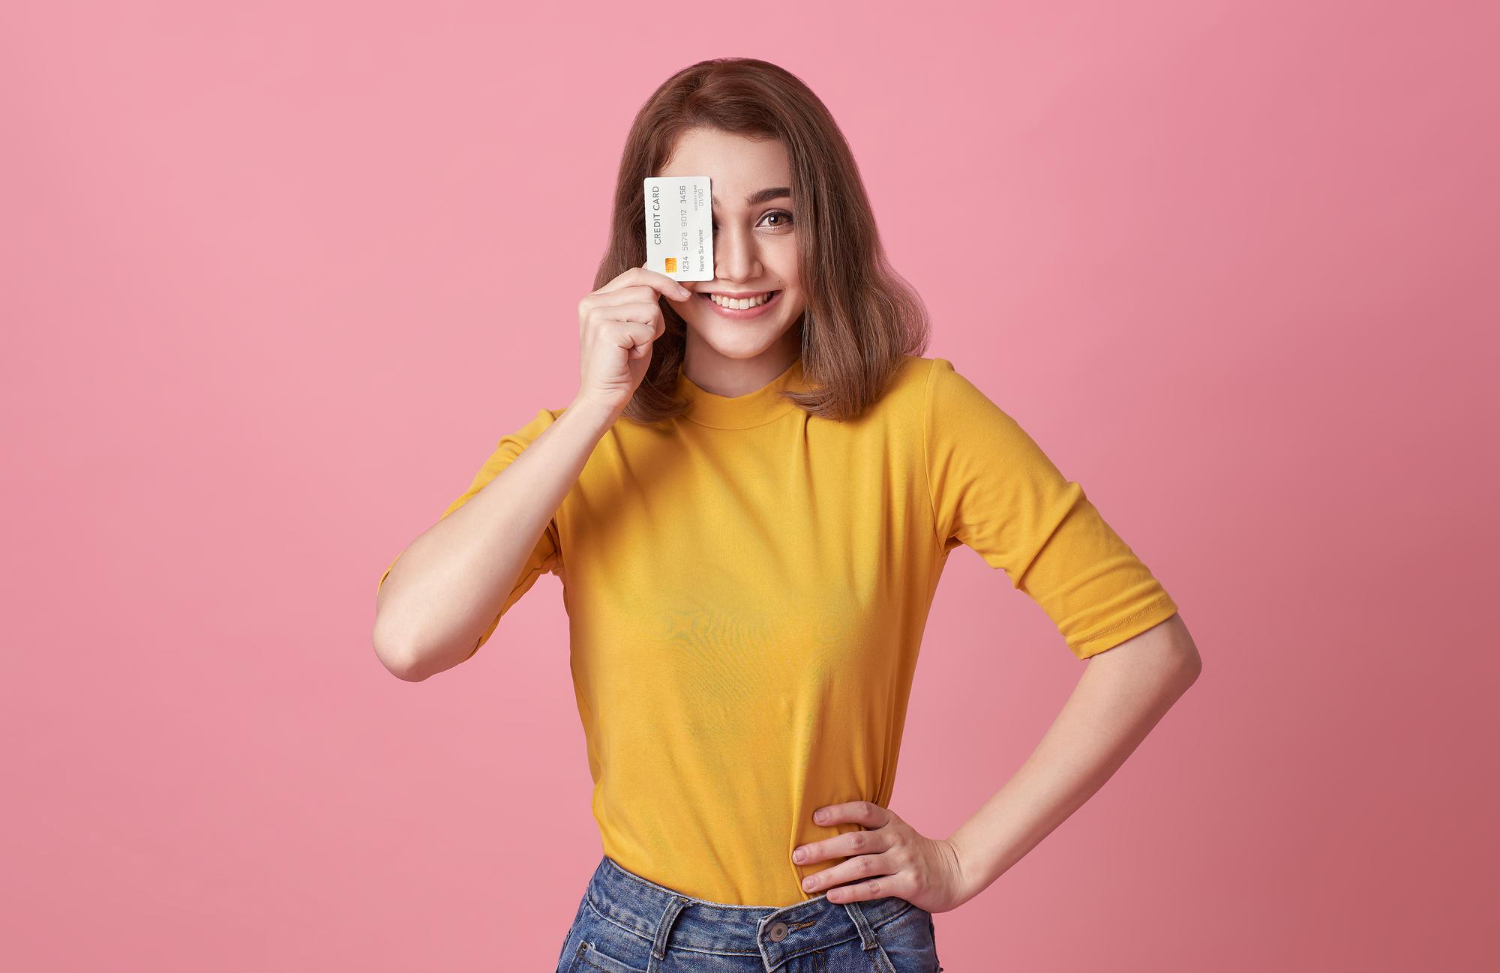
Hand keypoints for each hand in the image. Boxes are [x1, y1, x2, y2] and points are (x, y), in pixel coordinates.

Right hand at [573, 261, 693, 416]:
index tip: (684, 293)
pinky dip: (645, 346)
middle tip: (640, 340)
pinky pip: (647, 329)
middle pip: (647, 291)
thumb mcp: (635, 325)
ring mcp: (596, 315)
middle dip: (655, 318)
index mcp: (595, 298)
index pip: (636, 274)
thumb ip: (643, 301)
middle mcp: (591, 302)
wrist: (603, 398)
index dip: (663, 280)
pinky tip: (629, 357)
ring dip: (650, 333)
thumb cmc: (622, 365)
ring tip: (632, 349)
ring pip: (651, 309)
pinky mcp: (606, 331)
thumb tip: (667, 274)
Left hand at [792, 801, 970, 913]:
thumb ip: (869, 830)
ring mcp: (903, 861)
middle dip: (823, 849)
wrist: (953, 871)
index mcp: (891, 821)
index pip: (863, 810)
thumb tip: (825, 831)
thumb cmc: (913, 852)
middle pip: (855, 841)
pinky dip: (851, 893)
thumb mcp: (896, 832)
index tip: (814, 818)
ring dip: (831, 875)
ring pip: (861, 867)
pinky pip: (874, 889)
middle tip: (798, 856)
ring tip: (808, 883)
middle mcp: (896, 838)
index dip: (839, 812)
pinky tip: (832, 896)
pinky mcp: (909, 884)